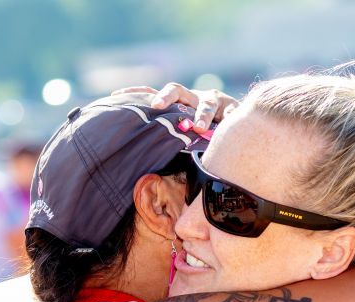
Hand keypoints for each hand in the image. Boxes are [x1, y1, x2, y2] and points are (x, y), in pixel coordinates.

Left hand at [112, 83, 238, 132]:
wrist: (236, 123)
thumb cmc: (203, 133)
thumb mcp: (183, 133)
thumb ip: (166, 138)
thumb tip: (140, 157)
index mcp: (177, 103)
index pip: (154, 93)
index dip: (137, 92)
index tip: (117, 94)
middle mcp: (192, 97)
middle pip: (177, 90)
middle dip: (167, 96)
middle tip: (157, 106)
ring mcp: (213, 101)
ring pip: (206, 103)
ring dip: (202, 114)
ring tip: (199, 127)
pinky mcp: (232, 107)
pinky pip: (231, 111)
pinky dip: (229, 116)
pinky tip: (229, 121)